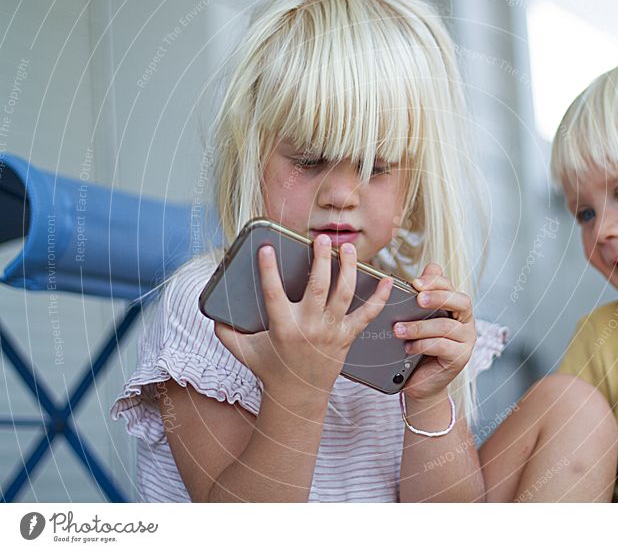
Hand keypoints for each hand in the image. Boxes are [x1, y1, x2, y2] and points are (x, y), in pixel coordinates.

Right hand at [213, 235, 392, 400]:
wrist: (300, 396)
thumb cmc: (270, 369)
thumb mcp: (243, 352)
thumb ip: (225, 333)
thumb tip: (211, 312)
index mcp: (282, 327)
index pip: (273, 293)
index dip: (267, 270)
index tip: (266, 248)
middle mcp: (309, 327)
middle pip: (317, 286)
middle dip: (320, 259)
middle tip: (321, 238)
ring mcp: (331, 331)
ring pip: (344, 293)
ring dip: (349, 268)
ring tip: (347, 248)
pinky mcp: (347, 336)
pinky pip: (367, 315)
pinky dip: (380, 297)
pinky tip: (388, 279)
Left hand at [392, 263, 476, 402]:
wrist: (420, 382)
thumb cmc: (419, 348)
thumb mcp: (418, 319)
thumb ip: (423, 296)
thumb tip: (429, 268)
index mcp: (456, 308)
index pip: (451, 287)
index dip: (435, 282)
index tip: (415, 283)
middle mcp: (466, 322)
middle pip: (461, 301)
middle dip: (438, 297)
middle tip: (417, 298)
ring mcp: (467, 340)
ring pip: (446, 326)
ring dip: (420, 326)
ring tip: (398, 329)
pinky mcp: (461, 358)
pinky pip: (443, 346)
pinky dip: (422, 345)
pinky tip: (408, 348)